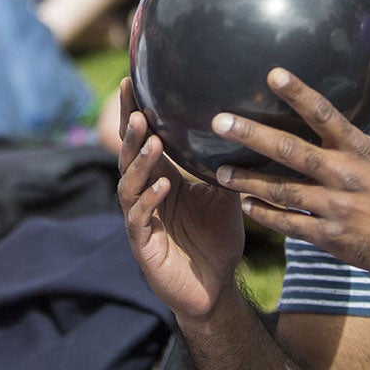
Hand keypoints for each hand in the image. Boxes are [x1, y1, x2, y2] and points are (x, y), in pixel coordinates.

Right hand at [116, 77, 245, 319]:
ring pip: (129, 184)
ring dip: (140, 161)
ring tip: (151, 140)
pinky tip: (163, 187)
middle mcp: (144, 193)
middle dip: (130, 132)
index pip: (141, 140)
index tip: (129, 82)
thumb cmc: (216, 238)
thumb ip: (222, 164)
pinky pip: (140, 218)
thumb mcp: (224, 194)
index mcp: (160, 177)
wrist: (215, 288)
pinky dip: (150, 200)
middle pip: (129, 157)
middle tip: (137, 109)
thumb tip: (241, 126)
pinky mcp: (142, 244)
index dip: (133, 112)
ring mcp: (140, 219)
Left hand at [212, 56, 369, 279]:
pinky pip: (292, 224)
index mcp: (361, 148)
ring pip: (283, 191)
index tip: (272, 73)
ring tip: (218, 171)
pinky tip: (244, 203)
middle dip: (253, 135)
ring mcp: (336, 208)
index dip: (298, 93)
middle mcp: (345, 176)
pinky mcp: (332, 237)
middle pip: (292, 151)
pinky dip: (267, 214)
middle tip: (219, 122)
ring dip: (248, 180)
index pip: (325, 114)